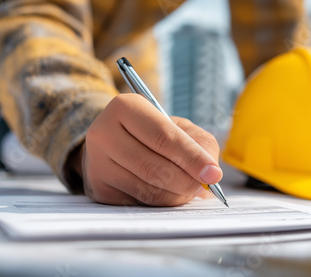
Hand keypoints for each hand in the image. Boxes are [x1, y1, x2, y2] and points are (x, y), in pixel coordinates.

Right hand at [74, 94, 222, 205]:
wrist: (116, 142)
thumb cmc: (154, 133)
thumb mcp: (180, 127)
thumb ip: (201, 145)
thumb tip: (210, 174)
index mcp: (125, 107)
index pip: (163, 137)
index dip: (192, 158)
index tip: (213, 174)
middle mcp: (104, 133)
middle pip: (155, 168)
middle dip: (187, 181)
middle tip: (203, 186)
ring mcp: (97, 163)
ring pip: (148, 190)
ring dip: (176, 194)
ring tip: (187, 188)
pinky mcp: (98, 188)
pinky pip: (139, 203)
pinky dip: (161, 202)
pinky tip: (166, 192)